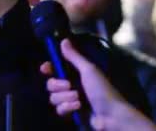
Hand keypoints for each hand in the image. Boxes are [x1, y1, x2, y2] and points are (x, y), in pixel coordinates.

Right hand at [40, 39, 155, 130]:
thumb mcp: (89, 70)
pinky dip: (67, 107)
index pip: (56, 68)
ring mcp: (70, 99)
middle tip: (69, 85)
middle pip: (51, 84)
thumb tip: (64, 40)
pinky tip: (78, 107)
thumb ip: (74, 57)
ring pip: (54, 97)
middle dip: (58, 85)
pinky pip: (59, 109)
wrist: (110, 114)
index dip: (49, 68)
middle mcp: (72, 84)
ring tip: (78, 98)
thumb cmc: (102, 89)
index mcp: (76, 72)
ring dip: (65, 97)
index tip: (46, 68)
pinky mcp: (71, 112)